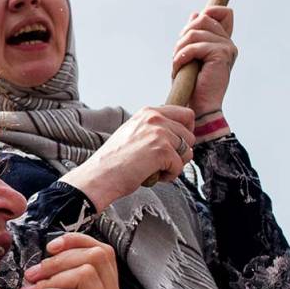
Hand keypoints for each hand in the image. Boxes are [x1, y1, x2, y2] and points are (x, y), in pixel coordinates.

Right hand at [60, 104, 195, 207]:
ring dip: (175, 164)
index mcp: (148, 112)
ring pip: (187, 152)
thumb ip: (153, 129)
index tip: (176, 144)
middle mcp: (155, 118)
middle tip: (162, 161)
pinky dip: (169, 176)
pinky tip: (152, 175)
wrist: (99, 176)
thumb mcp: (132, 132)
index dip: (185, 132)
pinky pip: (180, 167)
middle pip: (190, 135)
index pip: (185, 114)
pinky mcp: (163, 151)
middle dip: (180, 152)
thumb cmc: (113, 161)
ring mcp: (159, 133)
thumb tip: (176, 136)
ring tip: (155, 169)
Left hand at [172, 6, 236, 116]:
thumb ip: (195, 35)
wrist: (199, 107)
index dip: (207, 13)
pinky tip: (179, 68)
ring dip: (180, 48)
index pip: (223, 12)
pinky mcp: (221, 55)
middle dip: (184, 35)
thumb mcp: (192, 54)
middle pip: (203, 18)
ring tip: (177, 64)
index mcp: (224, 41)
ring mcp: (227, 48)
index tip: (189, 33)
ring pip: (194, 32)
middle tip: (179, 55)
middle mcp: (229, 43)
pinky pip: (194, 46)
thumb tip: (196, 13)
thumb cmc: (193, 84)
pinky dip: (181, 57)